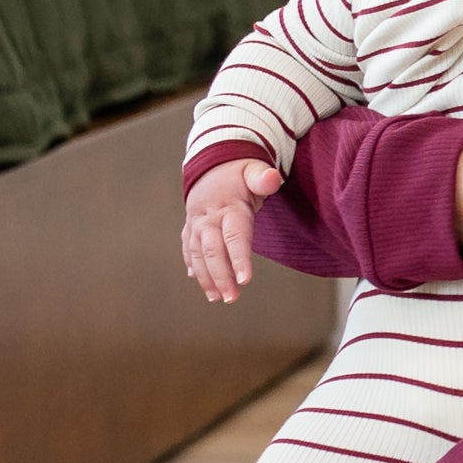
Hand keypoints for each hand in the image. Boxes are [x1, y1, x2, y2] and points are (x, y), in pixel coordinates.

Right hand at [182, 158, 280, 302]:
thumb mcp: (254, 170)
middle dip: (221, 276)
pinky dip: (193, 264)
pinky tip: (198, 280)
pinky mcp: (191, 227)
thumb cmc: (240, 172)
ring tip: (217, 297)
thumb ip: (263, 177)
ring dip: (206, 277)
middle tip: (231, 298)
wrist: (212, 165)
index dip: (238, 258)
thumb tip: (273, 178)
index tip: (245, 280)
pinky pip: (189, 248)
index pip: (234, 236)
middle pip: (213, 250)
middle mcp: (208, 217)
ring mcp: (197, 223)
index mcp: (228, 206)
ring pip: (198, 253)